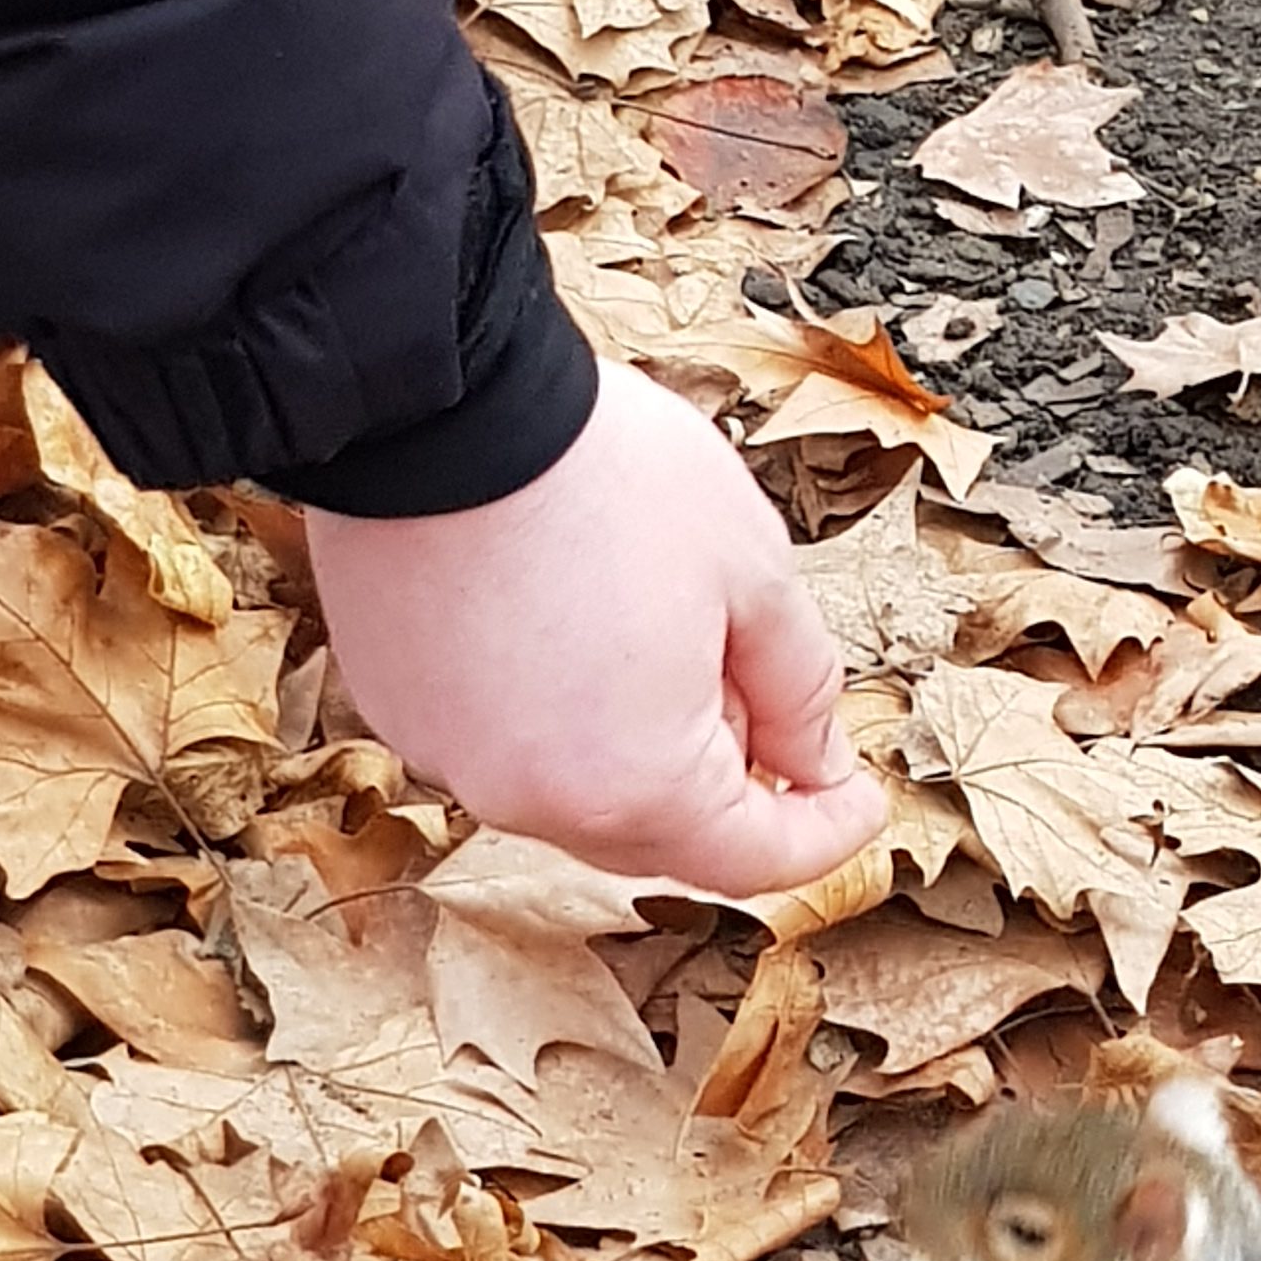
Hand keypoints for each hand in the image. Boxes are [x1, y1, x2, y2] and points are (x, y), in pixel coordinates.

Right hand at [303, 360, 889, 897]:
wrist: (443, 401)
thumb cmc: (599, 474)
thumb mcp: (752, 571)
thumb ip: (800, 688)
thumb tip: (816, 758)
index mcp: (636, 785)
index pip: (751, 859)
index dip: (822, 833)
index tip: (858, 801)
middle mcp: (532, 800)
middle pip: (661, 836)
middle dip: (728, 779)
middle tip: (760, 685)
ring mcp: (454, 761)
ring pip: (578, 793)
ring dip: (639, 745)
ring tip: (656, 624)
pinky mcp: (402, 712)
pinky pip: (505, 746)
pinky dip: (558, 714)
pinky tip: (576, 621)